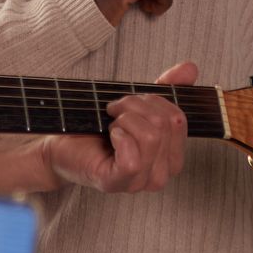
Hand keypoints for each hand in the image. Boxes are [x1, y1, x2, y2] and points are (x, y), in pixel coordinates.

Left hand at [42, 61, 196, 193]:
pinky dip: (118, 136)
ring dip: (125, 120)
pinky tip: (109, 137)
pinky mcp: (117, 184)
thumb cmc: (98, 128)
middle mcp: (161, 175)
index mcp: (171, 157)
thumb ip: (166, 89)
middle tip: (114, 110)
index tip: (130, 102)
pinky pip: (133, 158)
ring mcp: (140, 183)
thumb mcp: (137, 105)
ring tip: (110, 124)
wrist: (62, 143)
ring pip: (151, 137)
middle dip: (136, 106)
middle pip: (165, 125)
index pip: (179, 120)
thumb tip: (190, 68)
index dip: (154, 101)